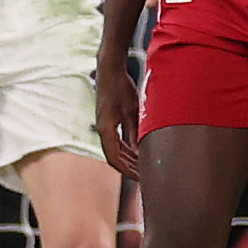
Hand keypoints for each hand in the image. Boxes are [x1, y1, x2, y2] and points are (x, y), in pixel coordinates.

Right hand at [96, 57, 141, 176]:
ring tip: (142, 167)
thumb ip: (135, 132)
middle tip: (145, 177)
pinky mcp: (108, 119)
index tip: (140, 179)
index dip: (127, 171)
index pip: (114, 159)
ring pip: (115, 149)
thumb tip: (140, 153)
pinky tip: (136, 151)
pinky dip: (126, 148)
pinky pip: (116, 140)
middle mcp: (102, 130)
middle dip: (129, 168)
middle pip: (114, 156)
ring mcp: (104, 124)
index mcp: (106, 130)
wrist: (110, 68)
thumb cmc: (120, 86)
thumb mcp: (132, 111)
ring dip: (128, 158)